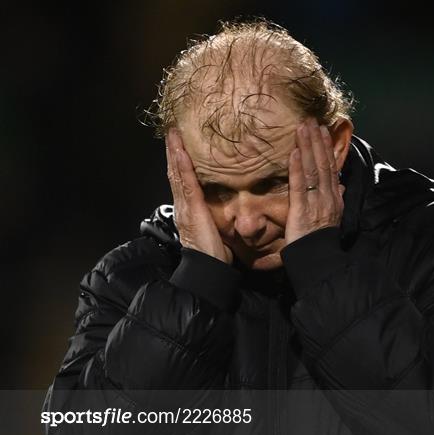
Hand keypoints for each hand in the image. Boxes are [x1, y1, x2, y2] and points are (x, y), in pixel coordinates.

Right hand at [165, 129, 232, 263]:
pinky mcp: (191, 209)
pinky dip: (182, 167)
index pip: (181, 180)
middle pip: (175, 173)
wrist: (207, 267)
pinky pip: (186, 184)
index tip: (178, 145)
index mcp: (187, 209)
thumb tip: (224, 207)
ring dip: (174, 152)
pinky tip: (180, 152)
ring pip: (177, 174)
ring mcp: (184, 206)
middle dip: (173, 151)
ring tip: (173, 133)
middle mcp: (182, 205)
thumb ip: (214, 215)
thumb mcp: (214, 228)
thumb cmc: (213, 252)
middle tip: (172, 130)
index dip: (178, 162)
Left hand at [285, 118, 344, 244]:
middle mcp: (328, 196)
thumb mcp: (332, 217)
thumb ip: (336, 199)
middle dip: (317, 141)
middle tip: (311, 120)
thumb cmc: (320, 241)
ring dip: (308, 146)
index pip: (331, 168)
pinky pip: (299, 185)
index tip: (322, 131)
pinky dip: (297, 167)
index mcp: (334, 198)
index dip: (326, 148)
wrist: (319, 260)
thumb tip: (341, 185)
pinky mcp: (301, 209)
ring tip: (303, 127)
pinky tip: (295, 152)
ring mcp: (316, 202)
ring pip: (313, 169)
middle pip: (323, 163)